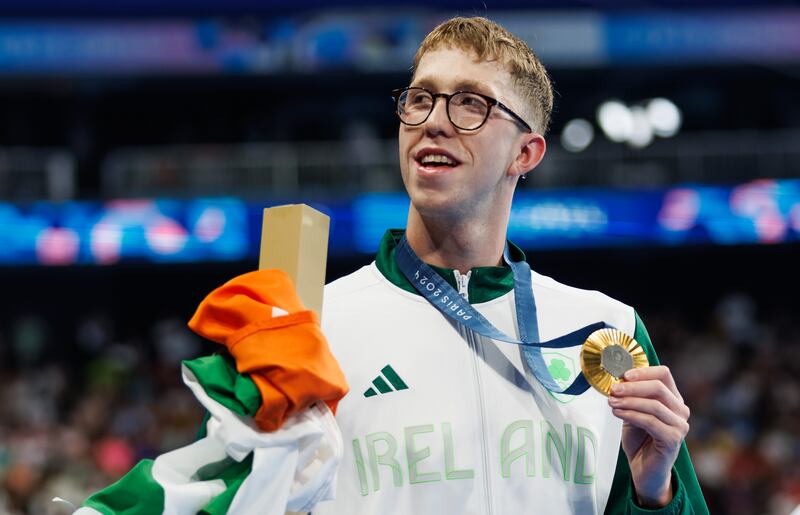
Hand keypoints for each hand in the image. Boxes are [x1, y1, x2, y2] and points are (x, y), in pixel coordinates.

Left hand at [608, 365, 689, 507]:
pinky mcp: (673, 440)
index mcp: (673, 399)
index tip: (623, 374)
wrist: (643, 468)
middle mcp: (681, 410)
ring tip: (611, 402)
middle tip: (613, 389)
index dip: (644, 371)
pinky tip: (617, 413)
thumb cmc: (639, 439)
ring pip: (654, 405)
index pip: (664, 374)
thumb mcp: (633, 411)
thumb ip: (630, 396)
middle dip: (632, 387)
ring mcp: (680, 426)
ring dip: (629, 401)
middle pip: (659, 388)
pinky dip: (631, 415)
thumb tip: (616, 380)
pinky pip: (650, 421)